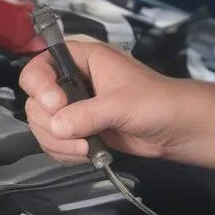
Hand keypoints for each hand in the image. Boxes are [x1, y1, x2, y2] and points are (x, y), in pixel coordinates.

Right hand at [19, 39, 188, 163]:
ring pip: (43, 125)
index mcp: (81, 59)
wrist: (178, 129)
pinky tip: (86, 155)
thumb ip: (86, 114)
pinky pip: (56, 142)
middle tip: (76, 136)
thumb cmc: (155, 102)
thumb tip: (56, 127)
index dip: (40, 85)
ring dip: (58, 142)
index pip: (40, 65)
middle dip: (51, 123)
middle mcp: (72, 81)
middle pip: (36, 101)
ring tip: (86, 149)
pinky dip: (64, 152)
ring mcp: (74, 108)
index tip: (55, 105)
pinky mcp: (80, 131)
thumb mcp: (121, 104)